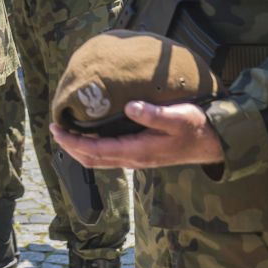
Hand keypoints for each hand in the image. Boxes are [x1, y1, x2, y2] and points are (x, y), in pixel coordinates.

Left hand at [50, 101, 224, 169]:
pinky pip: (109, 155)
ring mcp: (136, 158)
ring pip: (100, 159)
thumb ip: (154, 114)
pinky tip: (90, 134)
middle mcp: (133, 159)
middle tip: (54, 128)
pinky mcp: (140, 154)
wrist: (213, 143)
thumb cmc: (196, 127)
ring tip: (66, 131)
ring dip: (80, 148)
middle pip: (92, 159)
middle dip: (70, 146)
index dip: (72, 141)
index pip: (96, 150)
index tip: (56, 128)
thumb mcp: (178, 117)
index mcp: (137, 151)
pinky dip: (93, 147)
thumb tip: (130, 107)